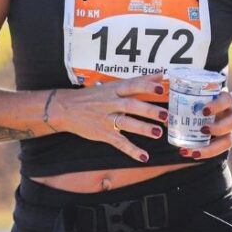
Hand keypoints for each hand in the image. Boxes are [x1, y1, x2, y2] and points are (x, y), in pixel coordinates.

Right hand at [51, 73, 168, 162]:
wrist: (66, 108)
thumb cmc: (93, 95)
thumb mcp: (113, 86)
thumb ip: (138, 81)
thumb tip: (160, 74)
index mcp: (114, 89)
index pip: (132, 86)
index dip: (146, 87)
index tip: (161, 88)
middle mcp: (111, 103)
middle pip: (131, 106)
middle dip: (148, 110)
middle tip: (164, 115)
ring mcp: (107, 119)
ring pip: (126, 123)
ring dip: (143, 128)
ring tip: (158, 133)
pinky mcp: (104, 133)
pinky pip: (119, 142)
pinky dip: (131, 150)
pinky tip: (144, 156)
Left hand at [179, 91, 231, 159]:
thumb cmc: (216, 102)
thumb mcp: (209, 98)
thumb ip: (191, 103)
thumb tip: (166, 117)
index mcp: (227, 101)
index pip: (227, 100)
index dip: (217, 105)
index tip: (204, 111)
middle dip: (218, 127)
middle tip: (202, 129)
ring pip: (228, 141)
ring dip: (210, 148)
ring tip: (192, 152)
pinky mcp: (229, 140)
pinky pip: (220, 149)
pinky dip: (206, 153)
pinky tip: (191, 154)